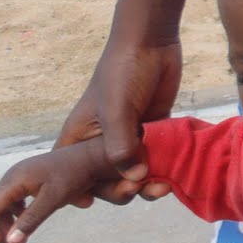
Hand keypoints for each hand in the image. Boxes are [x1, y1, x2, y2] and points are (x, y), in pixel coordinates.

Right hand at [0, 141, 106, 242]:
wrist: (92, 156)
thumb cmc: (74, 175)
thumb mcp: (53, 199)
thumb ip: (31, 220)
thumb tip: (9, 242)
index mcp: (15, 178)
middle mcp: (14, 176)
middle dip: (1, 230)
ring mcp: (21, 176)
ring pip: (5, 205)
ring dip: (10, 224)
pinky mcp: (30, 179)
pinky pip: (16, 200)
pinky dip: (18, 215)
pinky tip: (25, 225)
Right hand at [54, 37, 182, 203]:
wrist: (151, 42)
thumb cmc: (123, 72)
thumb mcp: (115, 110)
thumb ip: (120, 146)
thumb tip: (135, 178)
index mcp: (80, 138)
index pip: (70, 176)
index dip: (76, 191)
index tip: (90, 200)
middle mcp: (101, 142)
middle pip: (106, 180)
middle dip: (120, 189)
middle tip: (137, 187)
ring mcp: (129, 138)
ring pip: (133, 174)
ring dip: (145, 185)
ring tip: (161, 187)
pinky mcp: (152, 131)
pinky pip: (156, 160)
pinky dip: (162, 171)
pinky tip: (172, 178)